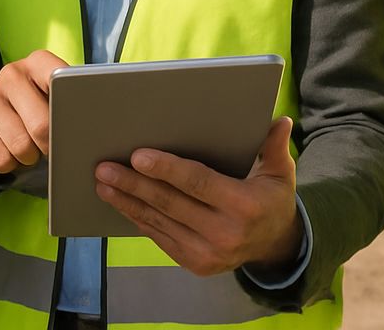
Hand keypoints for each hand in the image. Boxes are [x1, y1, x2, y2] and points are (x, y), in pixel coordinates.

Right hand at [0, 50, 66, 173]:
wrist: (0, 108)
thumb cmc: (42, 103)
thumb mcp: (59, 94)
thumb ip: (76, 101)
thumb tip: (99, 123)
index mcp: (38, 62)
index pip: (62, 83)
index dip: (70, 112)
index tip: (76, 127)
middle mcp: (11, 74)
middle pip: (42, 126)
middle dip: (52, 145)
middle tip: (54, 145)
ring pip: (21, 147)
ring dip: (32, 157)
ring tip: (33, 147)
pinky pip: (1, 160)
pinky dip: (12, 165)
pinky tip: (12, 150)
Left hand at [93, 116, 302, 276]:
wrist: (274, 247)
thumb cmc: (271, 200)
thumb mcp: (281, 173)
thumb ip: (275, 146)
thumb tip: (279, 119)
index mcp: (244, 206)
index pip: (197, 183)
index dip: (166, 169)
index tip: (137, 156)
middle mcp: (224, 234)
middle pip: (170, 203)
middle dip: (133, 184)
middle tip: (104, 167)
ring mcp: (207, 254)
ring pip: (159, 222)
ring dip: (127, 202)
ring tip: (103, 183)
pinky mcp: (194, 263)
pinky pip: (159, 237)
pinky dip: (138, 219)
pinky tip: (121, 203)